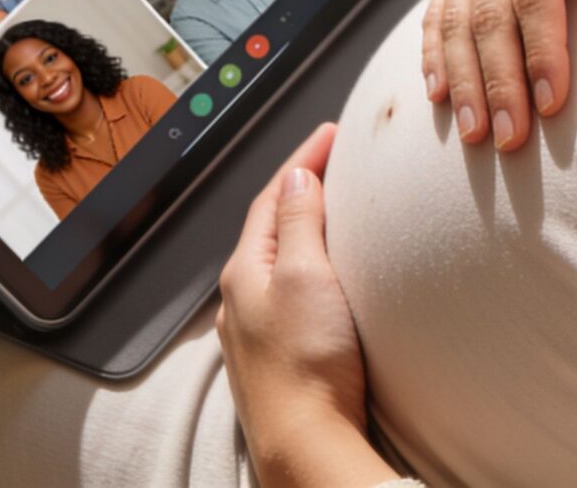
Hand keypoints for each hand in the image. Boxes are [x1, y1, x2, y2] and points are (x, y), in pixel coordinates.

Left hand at [218, 122, 366, 457]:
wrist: (306, 443)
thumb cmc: (307, 365)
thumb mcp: (306, 275)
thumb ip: (297, 222)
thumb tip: (296, 178)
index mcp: (245, 271)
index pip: (272, 196)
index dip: (303, 160)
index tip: (331, 133)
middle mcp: (242, 298)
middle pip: (271, 226)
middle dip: (301, 189)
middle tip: (334, 160)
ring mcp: (257, 330)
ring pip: (278, 260)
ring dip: (304, 227)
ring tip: (334, 207)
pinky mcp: (278, 356)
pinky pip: (290, 292)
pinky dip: (308, 266)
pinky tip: (326, 275)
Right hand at [421, 0, 576, 150]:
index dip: (541, 53)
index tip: (553, 105)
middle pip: (488, 16)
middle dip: (497, 82)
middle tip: (509, 139)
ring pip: (455, 19)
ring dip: (463, 80)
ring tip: (475, 133)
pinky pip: (437, 10)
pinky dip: (435, 54)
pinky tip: (439, 95)